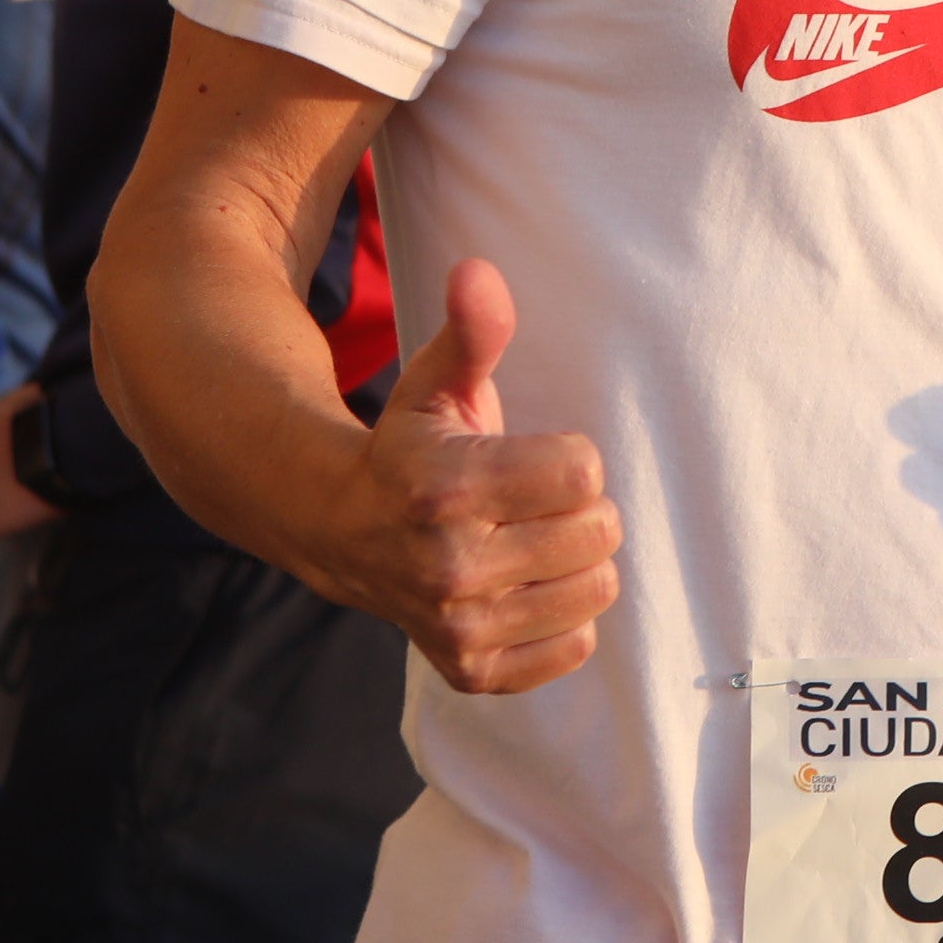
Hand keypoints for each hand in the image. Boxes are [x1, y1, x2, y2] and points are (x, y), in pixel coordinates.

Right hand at [330, 258, 622, 695]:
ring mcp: (460, 627)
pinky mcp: (473, 671)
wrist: (343, 533)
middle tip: (531, 502)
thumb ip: (472, 329)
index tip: (533, 456)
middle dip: (578, 507)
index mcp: (446, 489)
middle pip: (599, 530)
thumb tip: (479, 271)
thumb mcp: (436, 382)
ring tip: (530, 541)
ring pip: (597, 587)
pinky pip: (576, 645)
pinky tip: (524, 588)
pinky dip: (564, 616)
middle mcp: (450, 567)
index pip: (584, 472)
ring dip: (577, 560)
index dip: (570, 456)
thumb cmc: (412, 448)